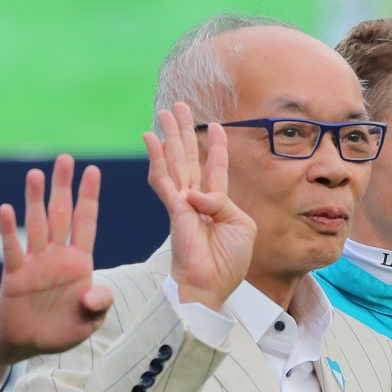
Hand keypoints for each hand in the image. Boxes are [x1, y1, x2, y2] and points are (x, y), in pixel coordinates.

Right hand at [0, 156, 112, 378]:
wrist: (30, 343)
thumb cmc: (63, 328)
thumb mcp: (91, 320)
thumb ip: (99, 304)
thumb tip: (92, 293)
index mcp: (79, 261)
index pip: (86, 222)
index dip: (89, 197)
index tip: (93, 170)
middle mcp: (57, 256)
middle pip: (61, 214)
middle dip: (63, 187)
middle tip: (64, 159)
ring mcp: (35, 263)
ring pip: (37, 224)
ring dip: (36, 200)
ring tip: (35, 174)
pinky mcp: (15, 276)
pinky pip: (13, 249)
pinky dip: (10, 230)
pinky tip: (7, 209)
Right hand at [145, 104, 254, 311]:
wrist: (211, 284)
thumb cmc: (228, 262)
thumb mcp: (241, 226)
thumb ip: (223, 203)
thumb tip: (196, 194)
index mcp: (218, 205)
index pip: (216, 169)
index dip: (217, 147)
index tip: (218, 125)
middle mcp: (197, 200)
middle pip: (190, 158)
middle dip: (184, 132)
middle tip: (178, 106)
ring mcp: (182, 203)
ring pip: (175, 161)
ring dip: (170, 135)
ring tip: (165, 111)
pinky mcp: (174, 209)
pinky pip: (163, 178)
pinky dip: (156, 157)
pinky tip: (150, 138)